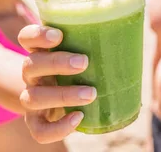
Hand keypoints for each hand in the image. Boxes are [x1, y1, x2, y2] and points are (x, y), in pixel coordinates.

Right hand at [18, 25, 95, 143]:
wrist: (59, 99)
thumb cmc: (79, 69)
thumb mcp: (83, 52)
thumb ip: (98, 42)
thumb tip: (133, 31)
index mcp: (41, 51)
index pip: (27, 37)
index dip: (37, 34)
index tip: (59, 35)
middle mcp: (32, 74)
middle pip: (30, 65)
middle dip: (57, 63)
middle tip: (84, 62)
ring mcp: (31, 97)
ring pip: (33, 97)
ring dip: (63, 95)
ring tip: (91, 94)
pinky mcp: (36, 121)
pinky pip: (38, 130)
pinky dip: (58, 127)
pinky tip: (79, 118)